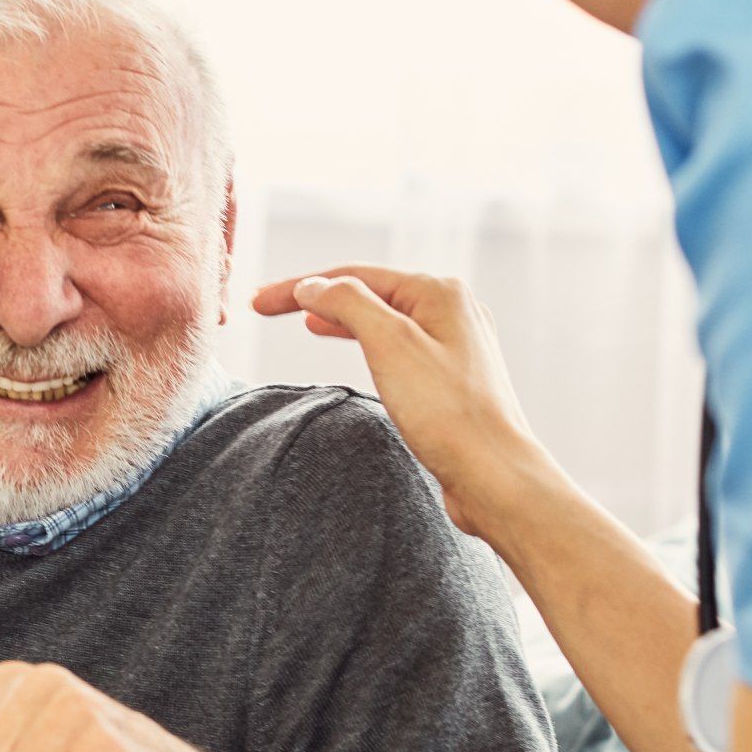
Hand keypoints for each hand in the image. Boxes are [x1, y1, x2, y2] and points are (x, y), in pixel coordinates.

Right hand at [252, 265, 545, 539]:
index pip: (353, 277)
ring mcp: (455, 345)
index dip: (299, 287)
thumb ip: (348, 304)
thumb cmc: (447, 413)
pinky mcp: (451, 380)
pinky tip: (357, 351)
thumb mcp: (389, 345)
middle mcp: (452, 310)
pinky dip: (367, 342)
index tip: (257, 304)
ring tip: (307, 322)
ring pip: (384, 319)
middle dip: (319, 297)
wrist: (493, 474)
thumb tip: (314, 286)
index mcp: (439, 291)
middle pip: (370, 293)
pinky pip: (399, 347)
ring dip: (342, 318)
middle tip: (271, 308)